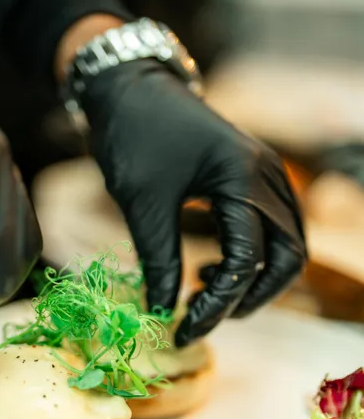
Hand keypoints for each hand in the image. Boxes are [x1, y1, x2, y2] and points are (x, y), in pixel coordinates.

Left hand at [80, 59, 306, 344]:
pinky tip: (206, 268)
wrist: (129, 87)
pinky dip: (250, 257)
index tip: (183, 331)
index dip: (217, 305)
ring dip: (254, 280)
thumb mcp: (142, 203)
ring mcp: (265, 173)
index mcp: (242, 178)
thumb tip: (162, 313)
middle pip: (289, 257)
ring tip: (203, 292)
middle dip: (252, 297)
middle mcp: (267, 175)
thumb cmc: (132, 136)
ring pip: (286, 244)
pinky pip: (270, 228)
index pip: (248, 261)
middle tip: (205, 317)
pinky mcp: (252, 177)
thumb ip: (159, 260)